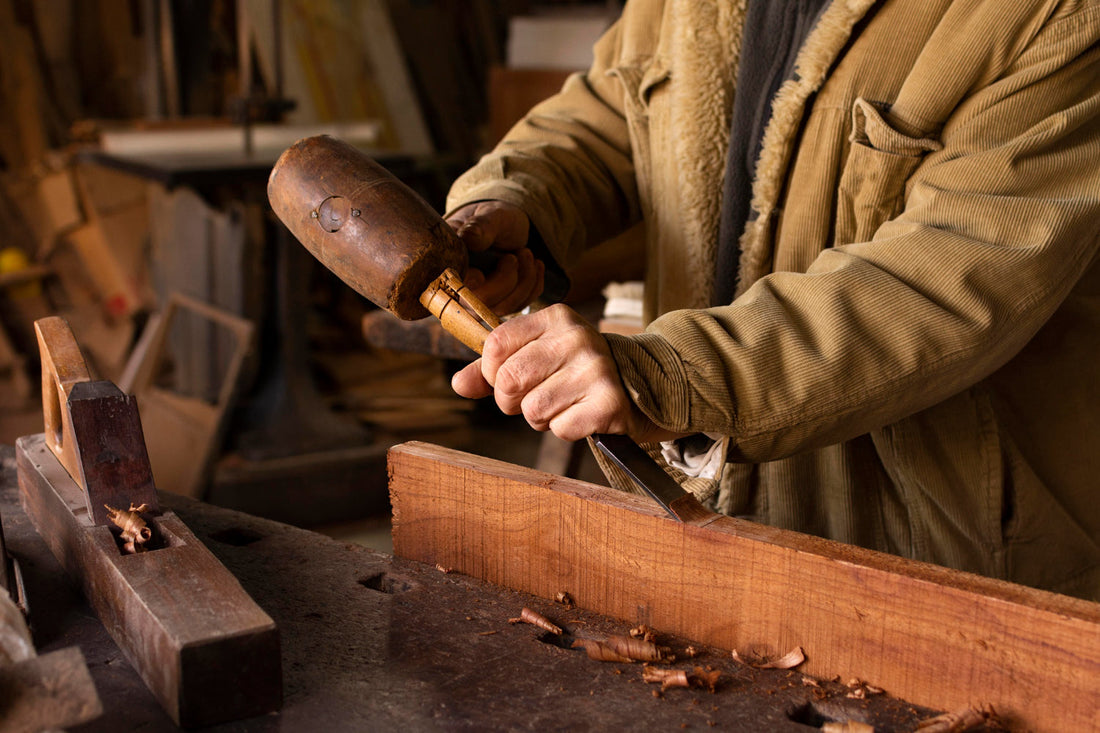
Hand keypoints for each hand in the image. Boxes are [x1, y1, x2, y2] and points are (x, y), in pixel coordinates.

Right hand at [446, 201, 544, 314]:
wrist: (506, 226)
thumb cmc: (492, 218)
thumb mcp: (489, 215)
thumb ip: (480, 226)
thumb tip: (469, 239)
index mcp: (447, 264)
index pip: (452, 287)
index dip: (470, 286)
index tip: (482, 274)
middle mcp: (460, 287)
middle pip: (480, 305)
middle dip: (506, 280)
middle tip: (516, 254)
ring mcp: (480, 299)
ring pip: (503, 308)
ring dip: (524, 280)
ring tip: (526, 253)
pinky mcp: (500, 303)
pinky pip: (520, 306)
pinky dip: (534, 285)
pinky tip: (535, 265)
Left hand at [451, 304, 682, 442]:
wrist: (636, 386)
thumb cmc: (573, 371)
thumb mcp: (535, 356)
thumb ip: (492, 369)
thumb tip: (458, 384)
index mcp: (556, 317)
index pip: (495, 345)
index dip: (491, 373)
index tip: (509, 379)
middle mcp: (578, 337)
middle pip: (509, 380)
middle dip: (512, 401)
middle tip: (534, 398)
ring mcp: (596, 369)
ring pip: (532, 409)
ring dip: (541, 418)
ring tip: (562, 405)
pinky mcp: (609, 402)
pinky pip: (560, 428)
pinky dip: (565, 430)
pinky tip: (581, 415)